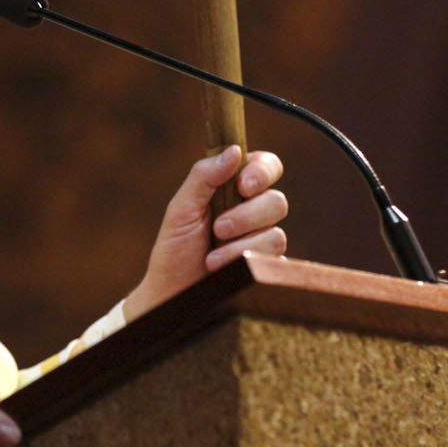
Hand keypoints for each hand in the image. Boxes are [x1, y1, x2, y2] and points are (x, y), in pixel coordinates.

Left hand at [123, 145, 287, 319]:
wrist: (170, 295)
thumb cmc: (174, 251)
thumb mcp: (181, 209)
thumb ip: (203, 177)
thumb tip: (233, 151)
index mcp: (233, 190)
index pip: (265, 166)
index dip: (262, 171)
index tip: (243, 184)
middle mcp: (252, 213)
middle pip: (276, 199)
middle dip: (247, 214)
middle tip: (219, 227)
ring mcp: (261, 241)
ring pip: (277, 231)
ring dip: (241, 242)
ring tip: (212, 256)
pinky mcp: (266, 267)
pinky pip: (274, 257)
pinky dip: (242, 259)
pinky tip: (220, 268)